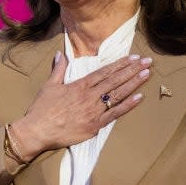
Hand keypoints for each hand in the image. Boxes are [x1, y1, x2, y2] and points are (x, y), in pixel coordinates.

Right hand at [10, 52, 151, 160]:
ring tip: (147, 74)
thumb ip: (58, 69)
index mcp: (80, 85)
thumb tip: (60, 54)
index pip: (105, 72)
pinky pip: (115, 114)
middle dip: (132, 70)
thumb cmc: (42, 109)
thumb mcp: (49, 85)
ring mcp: (94, 111)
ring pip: (118, 94)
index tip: (133, 58)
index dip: (121, 64)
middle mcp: (90, 96)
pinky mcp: (95, 125)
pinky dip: (128, 105)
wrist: (38, 131)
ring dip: (134, 83)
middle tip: (147, 61)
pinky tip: (140, 97)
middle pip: (115, 80)